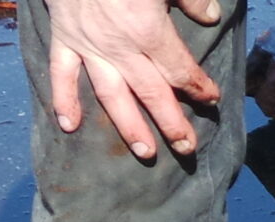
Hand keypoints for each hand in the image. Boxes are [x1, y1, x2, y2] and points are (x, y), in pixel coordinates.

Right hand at [45, 0, 223, 160]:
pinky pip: (62, 74)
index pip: (180, 70)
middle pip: (151, 92)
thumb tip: (210, 16)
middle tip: (187, 147)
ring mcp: (89, 46)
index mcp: (148, 31)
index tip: (212, 98)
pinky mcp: (64, 38)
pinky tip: (69, 126)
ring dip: (129, 126)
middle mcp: (120, 47)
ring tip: (146, 152)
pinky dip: (63, 99)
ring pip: (112, 94)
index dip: (199, 86)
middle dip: (172, 122)